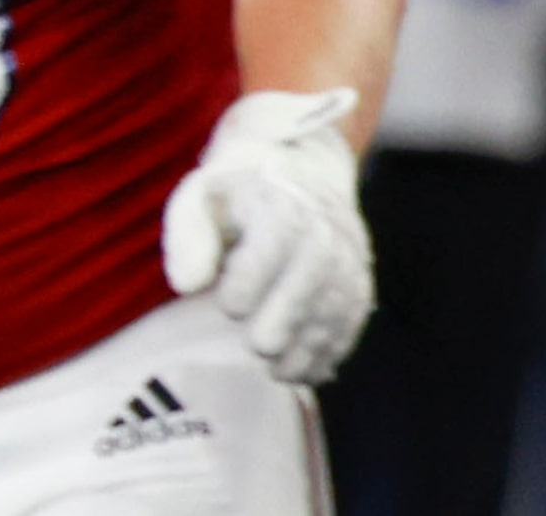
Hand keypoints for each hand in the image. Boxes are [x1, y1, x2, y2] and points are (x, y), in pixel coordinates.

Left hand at [162, 90, 370, 384]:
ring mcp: (348, 259)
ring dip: (310, 349)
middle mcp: (325, 232)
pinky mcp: (360, 282)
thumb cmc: (236, 192)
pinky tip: (307, 371)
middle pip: (308, 289)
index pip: (269, 253)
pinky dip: (331, 351)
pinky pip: (351, 322)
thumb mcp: (200, 196)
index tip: (228, 306)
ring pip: (333, 313)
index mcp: (282, 206)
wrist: (299, 172)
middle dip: (284, 325)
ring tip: (279, 373)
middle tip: (258, 348)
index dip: (247, 287)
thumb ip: (188, 237)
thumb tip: (186, 285)